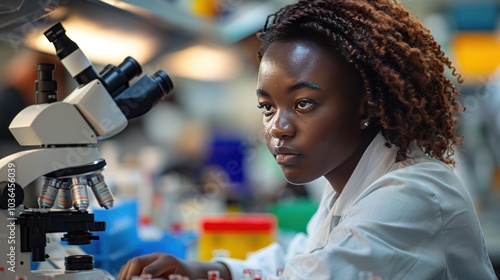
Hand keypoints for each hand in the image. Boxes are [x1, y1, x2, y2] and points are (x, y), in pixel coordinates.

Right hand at [117, 252, 231, 279]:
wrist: (190, 271)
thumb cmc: (186, 277)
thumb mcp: (177, 279)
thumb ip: (162, 279)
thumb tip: (146, 278)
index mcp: (167, 260)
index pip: (148, 268)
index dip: (141, 277)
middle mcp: (158, 255)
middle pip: (136, 261)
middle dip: (128, 274)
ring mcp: (152, 256)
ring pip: (132, 262)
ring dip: (125, 274)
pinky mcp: (147, 260)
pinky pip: (132, 264)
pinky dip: (126, 272)